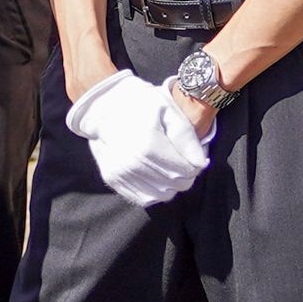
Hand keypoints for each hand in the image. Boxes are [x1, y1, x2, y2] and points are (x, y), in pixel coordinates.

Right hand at [64, 70, 212, 208]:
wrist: (102, 104)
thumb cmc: (138, 103)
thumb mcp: (168, 110)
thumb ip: (187, 137)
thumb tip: (201, 163)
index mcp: (148, 144)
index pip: (187, 171)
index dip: (196, 165)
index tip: (193, 156)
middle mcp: (132, 164)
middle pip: (176, 185)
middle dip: (186, 175)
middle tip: (182, 161)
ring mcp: (120, 173)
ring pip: (162, 195)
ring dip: (171, 185)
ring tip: (168, 167)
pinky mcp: (112, 180)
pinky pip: (144, 198)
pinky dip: (154, 191)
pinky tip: (154, 175)